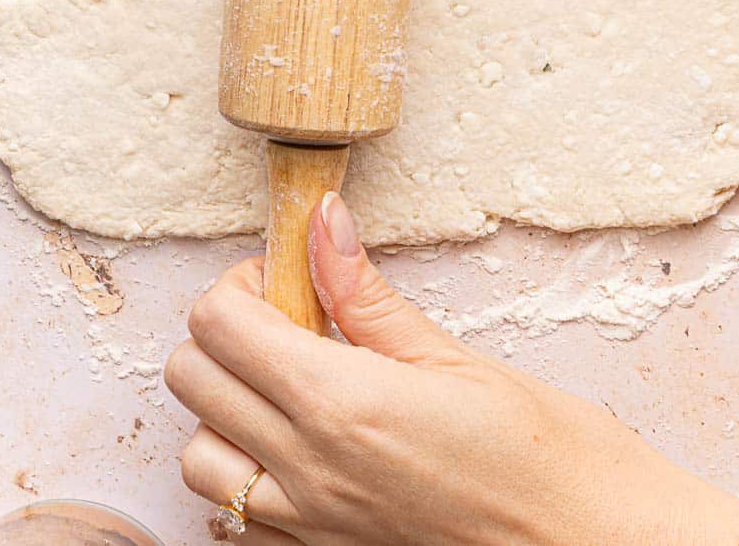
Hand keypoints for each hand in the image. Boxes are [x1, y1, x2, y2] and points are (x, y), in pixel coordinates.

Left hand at [165, 192, 738, 545]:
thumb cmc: (546, 457)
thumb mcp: (453, 357)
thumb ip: (366, 295)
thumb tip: (323, 223)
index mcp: (340, 403)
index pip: (220, 325)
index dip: (241, 284)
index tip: (284, 276)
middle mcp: (309, 470)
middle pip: (192, 380)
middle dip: (225, 334)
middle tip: (285, 318)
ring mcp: (310, 525)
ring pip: (199, 458)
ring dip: (224, 411)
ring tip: (288, 386)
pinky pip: (236, 519)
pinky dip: (244, 475)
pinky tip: (300, 448)